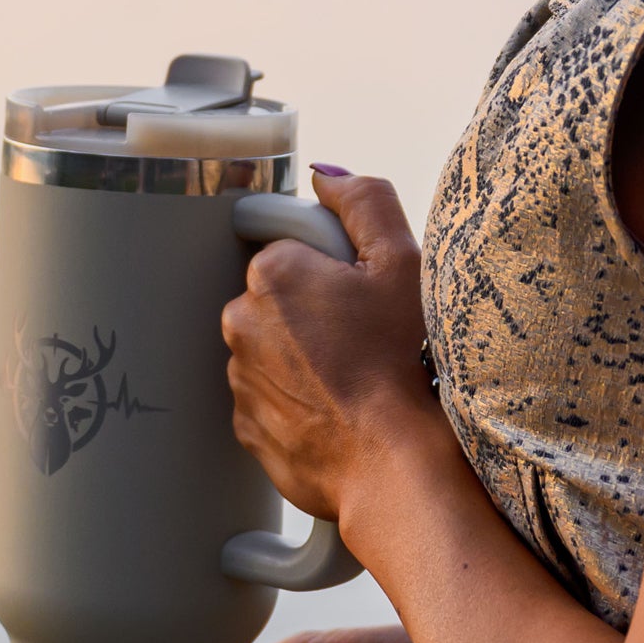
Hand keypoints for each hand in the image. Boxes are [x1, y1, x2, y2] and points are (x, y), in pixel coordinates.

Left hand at [221, 168, 435, 526]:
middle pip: (283, 297)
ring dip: (309, 355)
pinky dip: (302, 399)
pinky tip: (343, 408)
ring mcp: (241, 379)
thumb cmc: (402, 364)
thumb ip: (364, 201)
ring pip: (277, 348)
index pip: (295, 247)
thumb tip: (326, 177)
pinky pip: (274, 396)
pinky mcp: (247, 426)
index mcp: (273, 273)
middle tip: (369, 334)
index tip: (363, 293)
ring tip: (360, 377)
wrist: (393, 465)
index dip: (336, 266)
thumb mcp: (402, 264)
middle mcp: (242, 323)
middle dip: (319, 309)